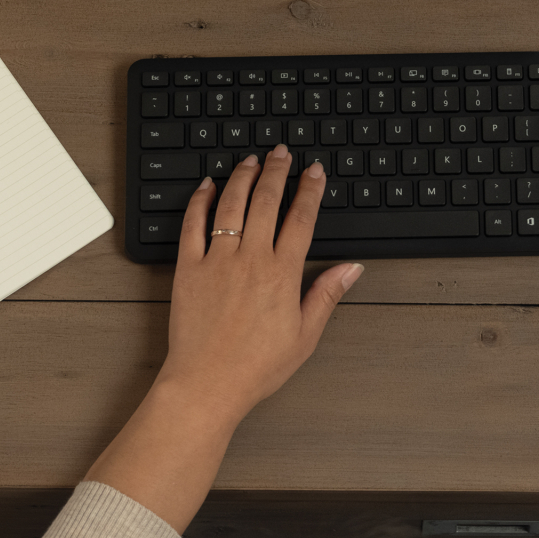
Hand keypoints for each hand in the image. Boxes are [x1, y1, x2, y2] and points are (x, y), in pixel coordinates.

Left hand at [161, 148, 363, 425]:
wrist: (207, 384)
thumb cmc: (255, 367)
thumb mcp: (304, 336)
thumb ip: (326, 295)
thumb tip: (351, 269)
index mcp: (282, 274)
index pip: (300, 218)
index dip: (310, 190)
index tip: (314, 172)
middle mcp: (251, 260)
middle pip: (266, 201)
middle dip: (277, 171)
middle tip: (281, 153)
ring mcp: (217, 261)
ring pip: (231, 205)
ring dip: (242, 177)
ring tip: (250, 160)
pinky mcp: (188, 269)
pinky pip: (193, 225)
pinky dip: (200, 201)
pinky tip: (207, 186)